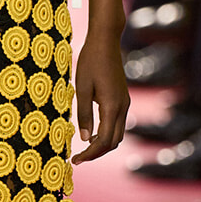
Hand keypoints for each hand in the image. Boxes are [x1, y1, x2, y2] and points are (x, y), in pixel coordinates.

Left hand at [72, 28, 128, 163]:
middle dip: (97, 153)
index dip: (90, 154)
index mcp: (112, 107)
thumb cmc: (90, 61)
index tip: (75, 160)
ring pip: (117, 134)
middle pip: (113, 142)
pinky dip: (107, 133)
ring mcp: (124, 103)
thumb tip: (84, 138)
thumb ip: (83, 114)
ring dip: (102, 144)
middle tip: (78, 157)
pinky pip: (117, 123)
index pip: (103, 141)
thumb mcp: (81, 88)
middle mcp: (122, 108)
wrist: (106, 41)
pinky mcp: (122, 99)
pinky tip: (92, 131)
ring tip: (84, 147)